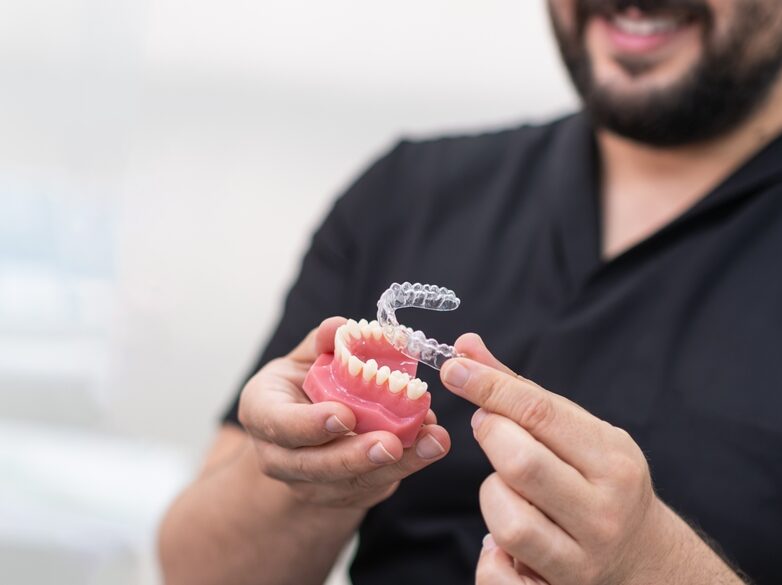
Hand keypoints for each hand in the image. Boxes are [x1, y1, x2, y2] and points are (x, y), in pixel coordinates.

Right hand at [238, 317, 450, 509]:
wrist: (301, 429)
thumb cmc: (302, 384)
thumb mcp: (305, 357)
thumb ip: (322, 343)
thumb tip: (342, 326)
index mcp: (262, 412)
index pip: (279, 424)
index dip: (310, 424)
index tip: (345, 415)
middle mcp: (277, 455)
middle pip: (314, 465)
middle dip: (355, 456)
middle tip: (391, 443)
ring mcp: (307, 482)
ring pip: (350, 482)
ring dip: (394, 465)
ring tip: (430, 442)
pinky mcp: (340, 495)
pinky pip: (373, 486)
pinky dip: (406, 466)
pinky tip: (431, 445)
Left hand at [440, 334, 700, 584]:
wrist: (646, 561)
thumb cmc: (603, 483)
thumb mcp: (581, 433)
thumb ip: (522, 392)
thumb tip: (466, 346)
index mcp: (614, 462)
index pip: (541, 414)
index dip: (489, 387)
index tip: (454, 367)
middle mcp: (603, 514)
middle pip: (520, 464)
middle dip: (492, 436)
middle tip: (491, 428)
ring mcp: (582, 562)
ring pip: (507, 522)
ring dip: (493, 496)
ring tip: (508, 487)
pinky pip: (498, 577)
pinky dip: (489, 556)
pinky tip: (504, 538)